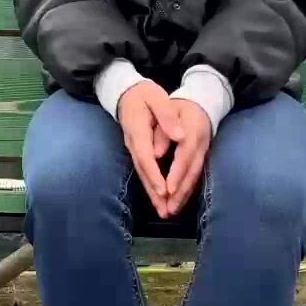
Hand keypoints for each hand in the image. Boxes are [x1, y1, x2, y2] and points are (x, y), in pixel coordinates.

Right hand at [117, 81, 184, 217]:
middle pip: (143, 171)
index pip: (146, 156)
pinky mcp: (137, 152)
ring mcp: (133, 148)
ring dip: (152, 195)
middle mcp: (133, 143)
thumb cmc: (144, 94)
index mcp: (138, 130)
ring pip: (142, 175)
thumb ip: (167, 116)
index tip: (165, 191)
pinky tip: (159, 199)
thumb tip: (180, 136)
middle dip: (154, 193)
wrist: (125, 92)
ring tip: (164, 213)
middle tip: (166, 211)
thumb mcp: (157, 98)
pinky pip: (144, 172)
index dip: (155, 175)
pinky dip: (151, 187)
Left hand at [164, 100, 211, 216]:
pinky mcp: (201, 158)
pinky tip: (177, 203)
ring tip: (171, 212)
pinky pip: (194, 177)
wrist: (201, 102)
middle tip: (168, 209)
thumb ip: (163, 130)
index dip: (177, 173)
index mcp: (192, 130)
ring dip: (183, 196)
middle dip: (180, 192)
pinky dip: (186, 191)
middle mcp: (200, 145)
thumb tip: (156, 153)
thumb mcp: (168, 108)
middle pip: (191, 171)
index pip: (185, 155)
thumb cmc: (178, 105)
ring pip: (194, 177)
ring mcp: (203, 152)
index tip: (168, 189)